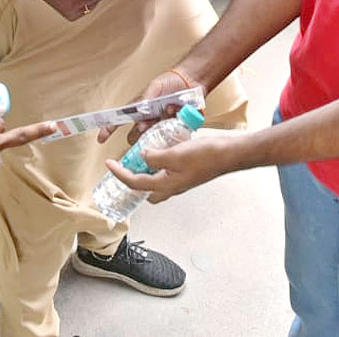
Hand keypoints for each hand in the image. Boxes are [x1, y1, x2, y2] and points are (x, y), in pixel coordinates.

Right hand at [96, 68, 198, 143]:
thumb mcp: (155, 86)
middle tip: (146, 125)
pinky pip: (172, 135)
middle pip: (136, 136)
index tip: (100, 139)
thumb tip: (140, 113)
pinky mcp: (175, 129)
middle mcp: (148, 120)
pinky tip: (179, 111)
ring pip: (153, 138)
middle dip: (139, 134)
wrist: (191, 80)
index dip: (109, 129)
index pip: (120, 121)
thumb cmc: (170, 82)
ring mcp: (161, 125)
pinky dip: (175, 124)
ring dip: (159, 127)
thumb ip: (146, 99)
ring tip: (169, 110)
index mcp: (139, 108)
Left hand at [104, 132, 241, 203]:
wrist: (230, 154)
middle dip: (133, 179)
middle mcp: (172, 187)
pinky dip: (160, 163)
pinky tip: (161, 149)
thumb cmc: (206, 156)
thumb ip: (155, 157)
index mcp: (166, 185)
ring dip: (146, 170)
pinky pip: (168, 172)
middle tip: (125, 164)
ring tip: (141, 154)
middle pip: (146, 189)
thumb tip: (142, 156)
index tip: (109, 164)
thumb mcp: (175, 154)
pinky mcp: (188, 174)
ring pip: (157, 180)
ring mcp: (181, 181)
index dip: (119, 174)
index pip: (135, 183)